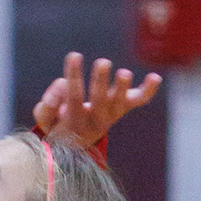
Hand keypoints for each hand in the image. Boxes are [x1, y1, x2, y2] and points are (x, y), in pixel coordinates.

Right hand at [33, 53, 162, 147]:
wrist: (77, 144)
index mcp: (75, 123)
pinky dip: (149, 90)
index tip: (74, 55)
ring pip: (120, 102)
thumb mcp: (45, 119)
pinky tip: (155, 77)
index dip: (75, 77)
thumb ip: (48, 104)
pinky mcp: (123, 107)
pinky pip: (138, 100)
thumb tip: (62, 83)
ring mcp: (112, 114)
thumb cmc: (57, 125)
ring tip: (125, 73)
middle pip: (101, 101)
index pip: (74, 99)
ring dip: (124, 87)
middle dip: (102, 81)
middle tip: (103, 63)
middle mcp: (97, 120)